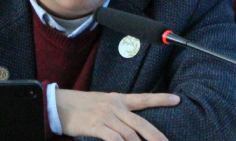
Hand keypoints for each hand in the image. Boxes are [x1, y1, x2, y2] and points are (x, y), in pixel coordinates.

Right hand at [56, 89, 179, 140]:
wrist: (59, 104)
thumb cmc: (79, 106)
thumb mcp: (101, 103)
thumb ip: (116, 112)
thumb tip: (130, 125)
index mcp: (117, 99)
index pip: (142, 98)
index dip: (160, 99)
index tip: (176, 99)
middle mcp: (114, 106)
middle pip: (141, 123)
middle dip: (156, 137)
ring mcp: (106, 116)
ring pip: (130, 135)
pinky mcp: (96, 125)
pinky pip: (114, 139)